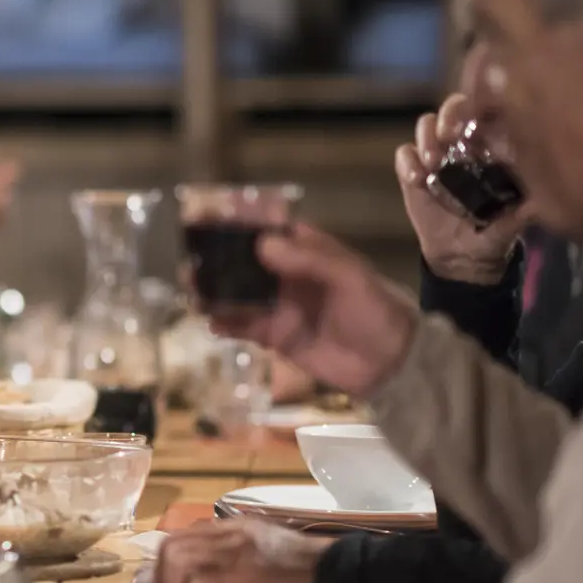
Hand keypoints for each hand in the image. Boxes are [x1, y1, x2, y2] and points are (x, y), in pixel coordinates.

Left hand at [154, 518, 333, 582]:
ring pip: (179, 564)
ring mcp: (240, 549)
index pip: (181, 537)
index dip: (167, 568)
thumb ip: (238, 563)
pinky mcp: (249, 572)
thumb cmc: (313, 575)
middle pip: (171, 548)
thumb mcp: (268, 558)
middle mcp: (232, 532)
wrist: (348, 574)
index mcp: (236, 527)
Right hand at [205, 224, 420, 396]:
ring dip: (213, 292)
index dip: (237, 224)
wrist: (391, 363)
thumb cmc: (375, 309)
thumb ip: (308, 259)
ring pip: (237, 294)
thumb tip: (262, 244)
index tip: (208, 219)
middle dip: (215, 261)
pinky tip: (211, 323)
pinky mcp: (275, 336)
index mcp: (306, 251)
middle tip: (191, 263)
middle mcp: (286, 275)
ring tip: (193, 292)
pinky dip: (225, 324)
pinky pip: (243, 327)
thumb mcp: (349, 276)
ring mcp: (278, 306)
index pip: (267, 230)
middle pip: (243, 263)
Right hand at [396, 91, 524, 285]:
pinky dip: (407, 161)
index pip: (488, 111)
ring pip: (426, 124)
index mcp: (493, 147)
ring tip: (432, 163)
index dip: (480, 109)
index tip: (477, 126)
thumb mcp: (511, 225)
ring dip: (426, 138)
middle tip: (447, 137)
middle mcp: (465, 143)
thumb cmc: (492, 234)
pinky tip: (416, 180)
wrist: (459, 256)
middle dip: (448, 117)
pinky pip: (404, 153)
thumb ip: (522, 214)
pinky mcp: (413, 170)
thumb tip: (540, 205)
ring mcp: (437, 154)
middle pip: (453, 107)